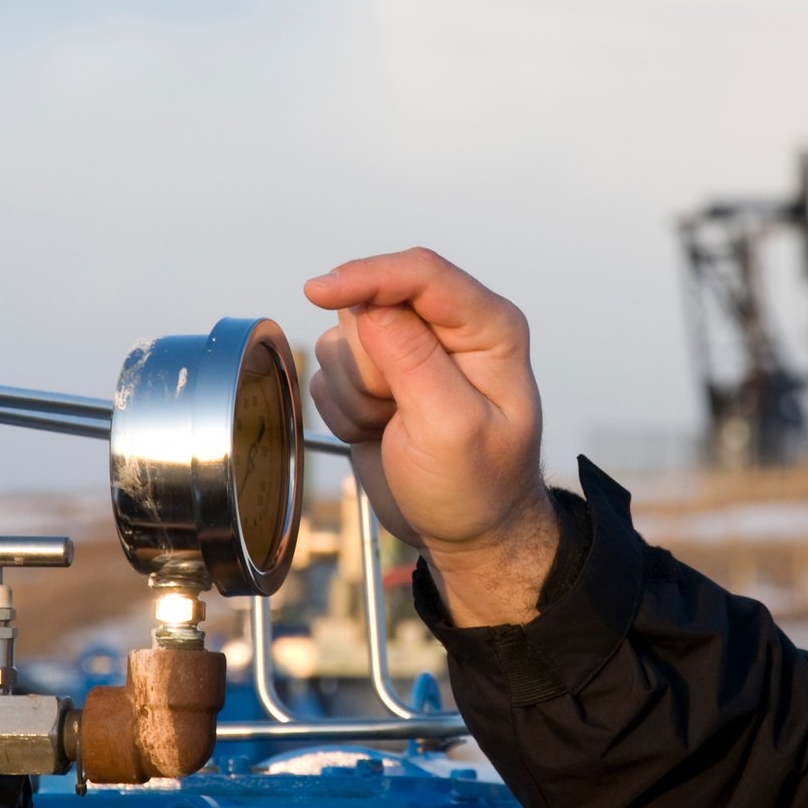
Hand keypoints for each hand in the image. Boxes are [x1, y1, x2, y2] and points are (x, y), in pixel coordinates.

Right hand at [304, 248, 558, 625]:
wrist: (466, 534)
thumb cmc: (476, 488)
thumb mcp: (452, 429)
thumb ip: (413, 361)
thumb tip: (368, 307)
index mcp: (488, 328)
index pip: (422, 274)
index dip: (367, 276)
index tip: (318, 291)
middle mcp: (448, 328)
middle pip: (371, 305)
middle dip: (368, 365)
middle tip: (397, 413)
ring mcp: (408, 350)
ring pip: (343, 340)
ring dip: (355, 394)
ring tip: (392, 428)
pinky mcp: (375, 376)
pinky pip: (329, 372)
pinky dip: (343, 409)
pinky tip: (378, 433)